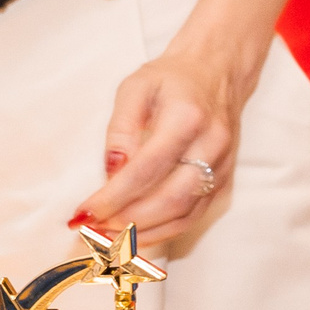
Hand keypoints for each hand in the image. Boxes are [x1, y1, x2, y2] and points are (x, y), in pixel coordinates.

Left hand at [72, 43, 252, 241]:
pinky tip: (136, 233)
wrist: (217, 73)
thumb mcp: (134, 88)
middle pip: (170, 199)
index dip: (114, 197)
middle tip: (94, 228)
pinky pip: (193, 217)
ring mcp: (222, 167)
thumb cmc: (172, 79)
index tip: (86, 212)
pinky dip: (163, 231)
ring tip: (109, 236)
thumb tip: (111, 173)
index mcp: (187, 117)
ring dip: (144, 232)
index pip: (148, 169)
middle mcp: (212, 145)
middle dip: (128, 221)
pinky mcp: (224, 181)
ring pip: (184, 215)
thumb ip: (120, 129)